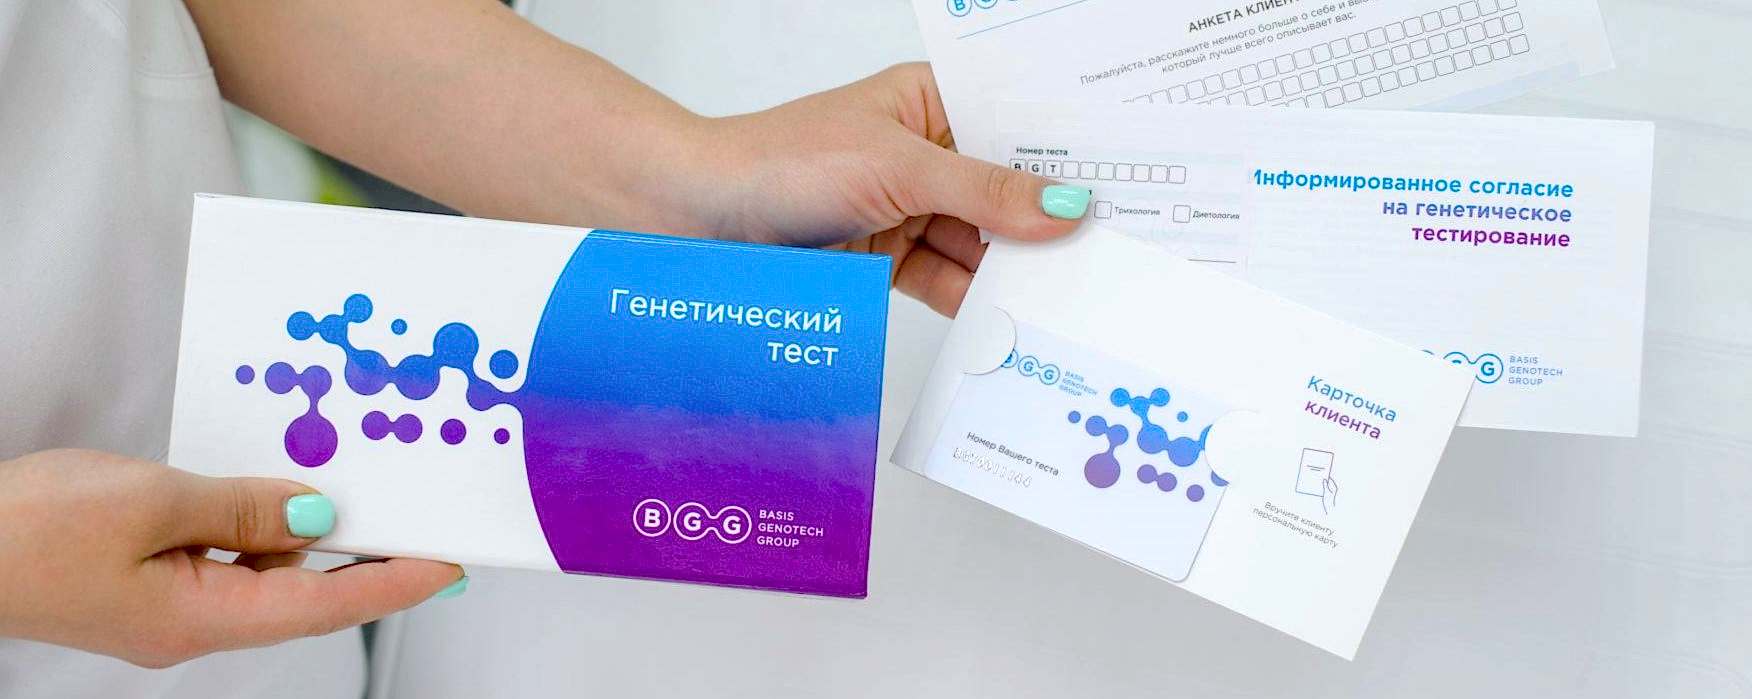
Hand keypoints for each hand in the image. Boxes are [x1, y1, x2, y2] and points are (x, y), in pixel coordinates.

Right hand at [0, 449, 462, 667]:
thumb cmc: (25, 528)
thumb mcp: (152, 501)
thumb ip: (244, 509)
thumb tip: (318, 517)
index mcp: (197, 621)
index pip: (324, 608)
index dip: (394, 585)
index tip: (449, 565)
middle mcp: (188, 626)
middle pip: (300, 595)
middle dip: (362, 559)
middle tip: (418, 521)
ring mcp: (163, 607)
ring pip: (260, 573)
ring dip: (305, 537)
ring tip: (352, 492)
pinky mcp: (140, 582)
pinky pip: (220, 559)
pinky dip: (255, 528)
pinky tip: (272, 495)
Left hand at [679, 63, 1090, 315]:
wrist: (695, 220)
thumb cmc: (780, 163)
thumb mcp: (897, 170)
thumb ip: (985, 192)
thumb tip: (1065, 206)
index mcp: (930, 102)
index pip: (1015, 124)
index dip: (1066, 153)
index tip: (1125, 181)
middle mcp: (924, 152)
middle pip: (1006, 191)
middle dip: (1049, 221)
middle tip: (1110, 252)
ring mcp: (907, 208)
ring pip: (982, 242)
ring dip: (1015, 269)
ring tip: (1069, 296)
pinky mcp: (887, 259)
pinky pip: (949, 280)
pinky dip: (976, 300)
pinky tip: (1012, 318)